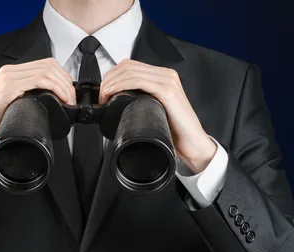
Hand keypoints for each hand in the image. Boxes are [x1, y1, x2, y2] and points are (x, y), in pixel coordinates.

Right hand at [0, 57, 76, 165]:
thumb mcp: (14, 108)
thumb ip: (29, 99)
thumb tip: (54, 102)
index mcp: (12, 75)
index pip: (45, 65)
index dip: (63, 77)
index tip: (70, 93)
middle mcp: (9, 72)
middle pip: (48, 65)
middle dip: (66, 81)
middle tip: (72, 98)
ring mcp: (7, 79)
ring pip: (46, 71)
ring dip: (63, 85)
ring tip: (68, 101)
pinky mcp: (6, 89)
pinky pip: (37, 81)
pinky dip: (54, 88)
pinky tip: (60, 99)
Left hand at [98, 58, 216, 173]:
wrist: (192, 143)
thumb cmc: (174, 131)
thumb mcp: (154, 110)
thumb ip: (142, 100)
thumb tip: (118, 100)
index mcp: (162, 76)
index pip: (130, 66)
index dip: (112, 76)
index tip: (103, 92)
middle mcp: (166, 74)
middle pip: (127, 66)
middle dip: (108, 80)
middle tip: (101, 97)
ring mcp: (168, 81)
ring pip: (130, 72)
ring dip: (111, 83)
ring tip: (105, 98)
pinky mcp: (168, 91)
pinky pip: (138, 81)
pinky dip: (121, 86)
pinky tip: (113, 95)